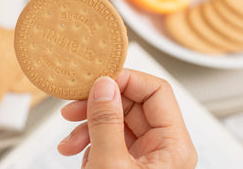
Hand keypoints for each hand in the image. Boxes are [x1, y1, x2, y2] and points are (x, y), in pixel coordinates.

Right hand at [58, 69, 196, 168]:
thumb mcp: (110, 164)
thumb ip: (106, 122)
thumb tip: (104, 85)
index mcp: (174, 146)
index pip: (156, 91)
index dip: (125, 81)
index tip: (96, 80)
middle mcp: (164, 149)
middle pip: (132, 105)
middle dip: (98, 106)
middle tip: (72, 107)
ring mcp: (146, 159)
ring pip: (116, 123)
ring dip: (88, 127)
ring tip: (68, 141)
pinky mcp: (128, 167)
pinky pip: (109, 142)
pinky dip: (89, 144)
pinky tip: (77, 154)